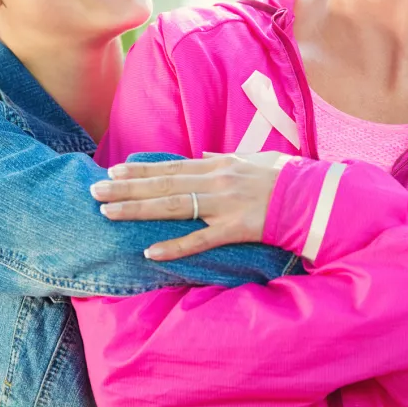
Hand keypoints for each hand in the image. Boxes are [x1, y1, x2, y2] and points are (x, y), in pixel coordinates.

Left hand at [90, 152, 282, 259]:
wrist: (312, 196)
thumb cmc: (283, 177)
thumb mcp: (252, 159)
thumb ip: (225, 158)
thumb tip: (205, 154)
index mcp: (217, 164)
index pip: (170, 167)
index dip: (140, 170)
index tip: (113, 169)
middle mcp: (215, 180)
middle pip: (162, 185)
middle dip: (126, 187)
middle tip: (94, 190)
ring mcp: (223, 205)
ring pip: (172, 207)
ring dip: (137, 209)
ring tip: (107, 212)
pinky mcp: (235, 228)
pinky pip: (201, 240)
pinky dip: (175, 246)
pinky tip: (150, 252)